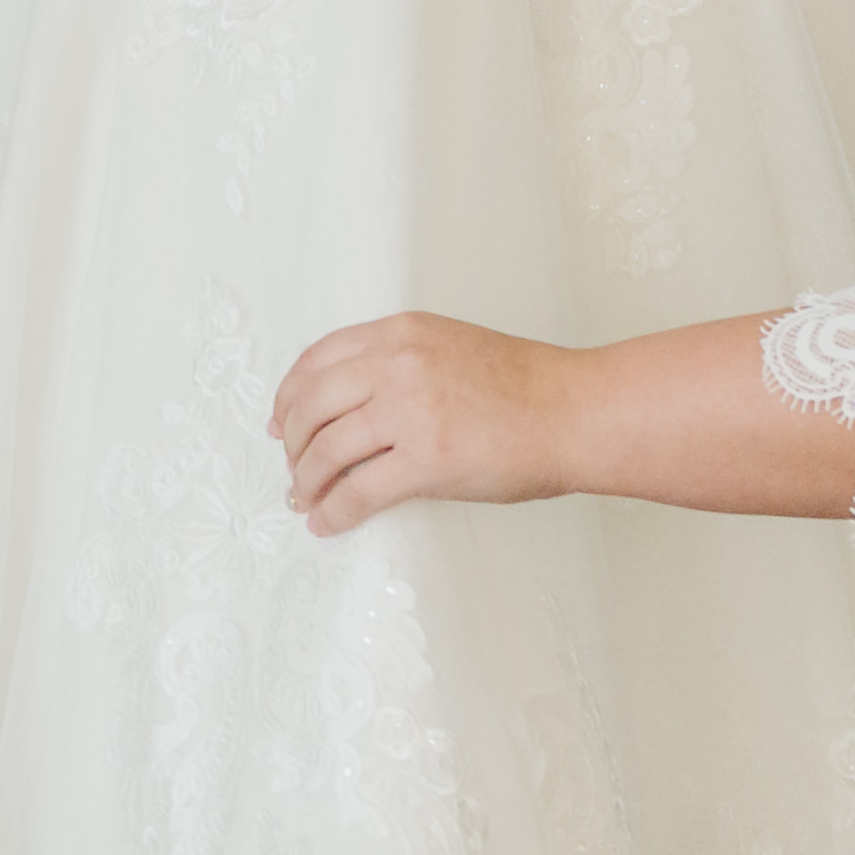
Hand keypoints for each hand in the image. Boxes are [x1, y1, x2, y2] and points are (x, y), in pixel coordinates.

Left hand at [270, 312, 587, 534]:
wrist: (573, 412)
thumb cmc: (525, 387)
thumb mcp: (449, 348)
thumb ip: (399, 363)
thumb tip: (350, 406)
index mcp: (403, 332)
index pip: (319, 358)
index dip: (290, 394)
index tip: (281, 420)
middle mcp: (398, 363)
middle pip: (312, 404)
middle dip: (292, 443)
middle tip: (293, 468)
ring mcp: (410, 410)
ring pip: (326, 450)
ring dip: (306, 481)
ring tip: (306, 500)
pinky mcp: (426, 459)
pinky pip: (358, 492)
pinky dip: (333, 511)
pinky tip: (328, 522)